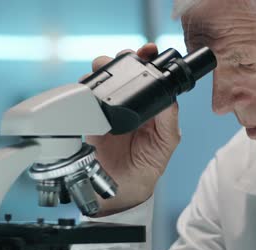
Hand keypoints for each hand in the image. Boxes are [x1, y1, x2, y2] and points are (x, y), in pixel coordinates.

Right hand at [86, 43, 180, 215]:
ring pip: (105, 79)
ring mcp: (110, 111)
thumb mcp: (166, 143)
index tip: (149, 51)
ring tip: (106, 66)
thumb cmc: (146, 168)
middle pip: (126, 72)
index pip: (150, 77)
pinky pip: (86, 97)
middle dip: (125, 58)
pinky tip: (90, 84)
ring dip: (105, 67)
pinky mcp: (91, 119)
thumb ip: (169, 121)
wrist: (121, 192)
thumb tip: (169, 99)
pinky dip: (86, 86)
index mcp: (151, 108)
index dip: (149, 61)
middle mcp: (131, 106)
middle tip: (127, 55)